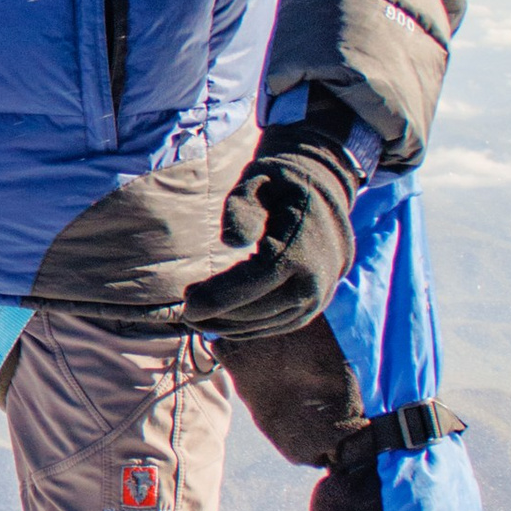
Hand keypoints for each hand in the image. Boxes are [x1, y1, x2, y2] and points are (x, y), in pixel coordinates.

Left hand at [181, 90, 373, 340]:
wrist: (325, 202)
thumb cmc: (280, 187)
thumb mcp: (258, 182)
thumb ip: (241, 207)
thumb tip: (230, 240)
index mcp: (301, 248)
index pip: (255, 282)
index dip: (219, 297)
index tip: (187, 305)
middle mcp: (314, 281)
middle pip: (258, 310)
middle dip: (217, 315)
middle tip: (185, 312)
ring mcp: (316, 299)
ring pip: (266, 324)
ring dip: (228, 326)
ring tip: (197, 318)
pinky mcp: (311, 309)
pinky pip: (276, 327)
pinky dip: (246, 329)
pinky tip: (220, 322)